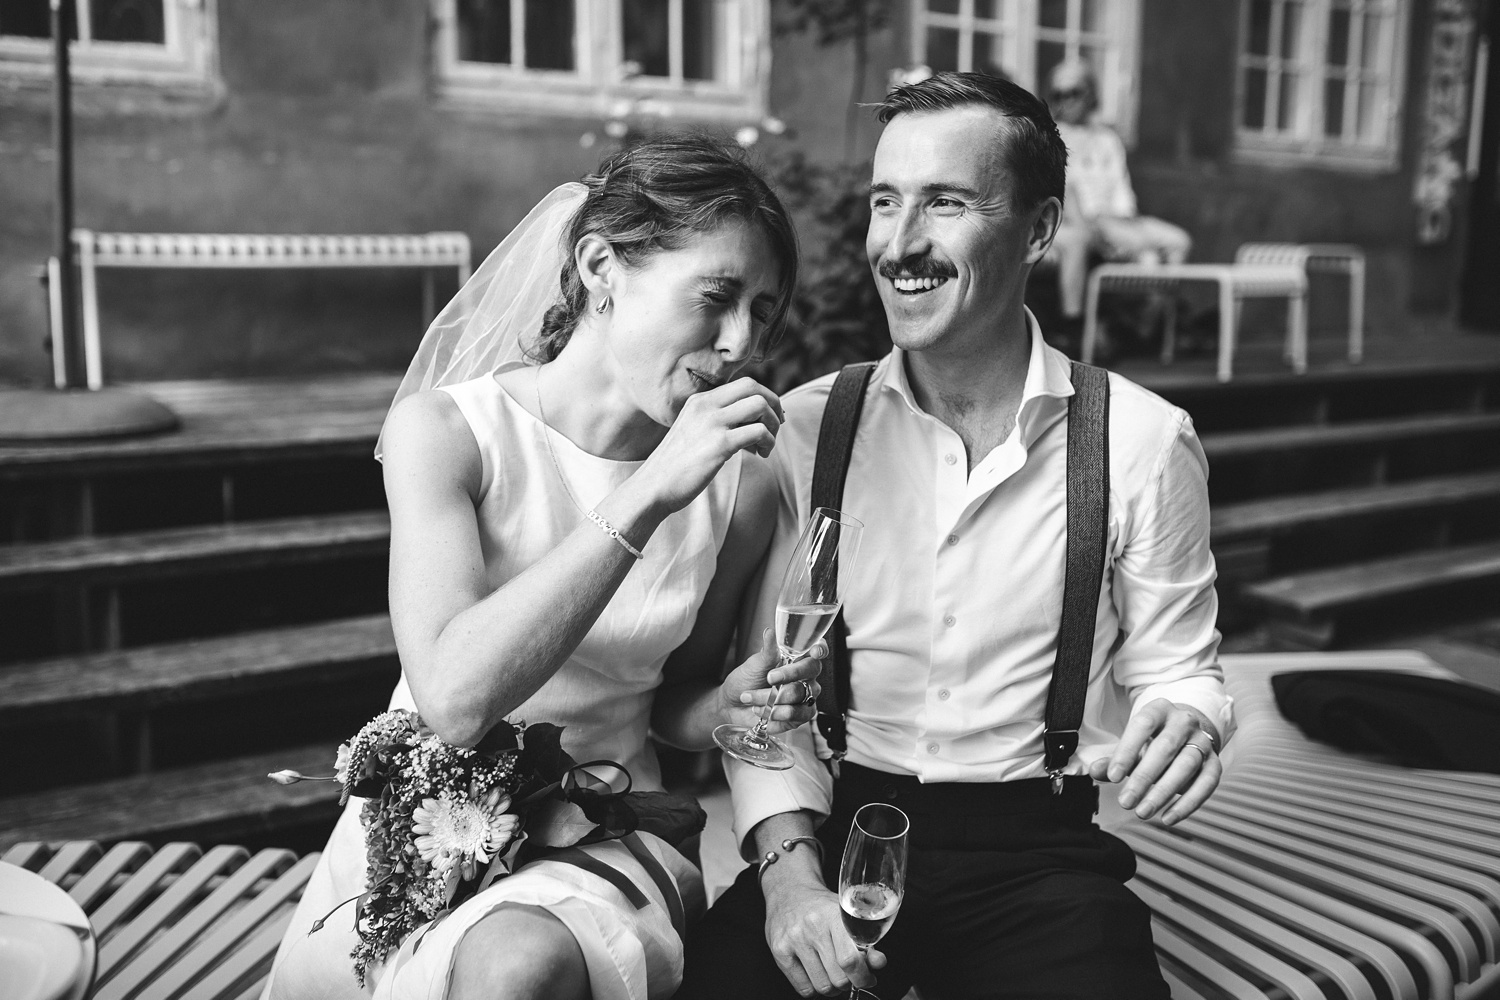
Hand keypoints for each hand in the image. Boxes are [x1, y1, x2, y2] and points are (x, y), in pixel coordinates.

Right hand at [636, 377, 782, 513]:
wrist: (653, 487)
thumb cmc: (675, 466)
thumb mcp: (692, 432)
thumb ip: (716, 422)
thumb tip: (751, 421)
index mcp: (699, 400)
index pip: (743, 384)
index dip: (764, 397)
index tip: (770, 417)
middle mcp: (705, 406)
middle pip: (754, 387)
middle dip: (774, 404)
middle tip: (777, 426)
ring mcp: (712, 423)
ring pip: (760, 406)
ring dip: (773, 425)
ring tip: (767, 444)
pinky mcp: (719, 444)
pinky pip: (758, 432)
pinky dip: (768, 442)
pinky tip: (761, 455)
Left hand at [720, 629, 824, 735]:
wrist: (733, 705)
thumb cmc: (746, 681)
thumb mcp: (754, 665)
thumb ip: (767, 651)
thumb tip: (770, 632)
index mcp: (797, 659)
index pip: (817, 650)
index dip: (819, 649)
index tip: (814, 651)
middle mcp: (805, 677)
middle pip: (811, 671)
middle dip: (789, 673)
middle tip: (769, 677)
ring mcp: (805, 697)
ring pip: (800, 694)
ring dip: (772, 697)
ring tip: (752, 698)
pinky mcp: (800, 716)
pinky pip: (797, 714)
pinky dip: (776, 713)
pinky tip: (762, 710)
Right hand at [763, 877, 883, 996]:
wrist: (789, 891)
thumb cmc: (821, 906)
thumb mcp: (847, 915)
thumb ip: (866, 940)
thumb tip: (879, 963)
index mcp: (834, 916)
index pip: (850, 960)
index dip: (863, 976)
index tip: (868, 978)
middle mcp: (812, 927)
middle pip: (838, 977)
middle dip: (849, 982)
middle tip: (848, 973)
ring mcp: (793, 940)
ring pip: (822, 986)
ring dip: (832, 987)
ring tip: (831, 973)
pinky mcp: (779, 951)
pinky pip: (804, 988)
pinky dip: (814, 988)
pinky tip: (816, 974)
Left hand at [1088, 699, 1221, 824]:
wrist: (1185, 736)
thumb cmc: (1152, 741)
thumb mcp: (1131, 745)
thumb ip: (1113, 758)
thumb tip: (1095, 770)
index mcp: (1159, 709)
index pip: (1142, 725)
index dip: (1127, 751)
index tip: (1112, 776)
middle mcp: (1184, 722)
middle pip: (1165, 747)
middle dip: (1143, 777)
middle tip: (1126, 801)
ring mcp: (1203, 741)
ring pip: (1186, 765)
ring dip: (1163, 792)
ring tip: (1143, 811)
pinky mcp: (1215, 763)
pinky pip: (1206, 784)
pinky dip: (1188, 803)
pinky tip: (1168, 817)